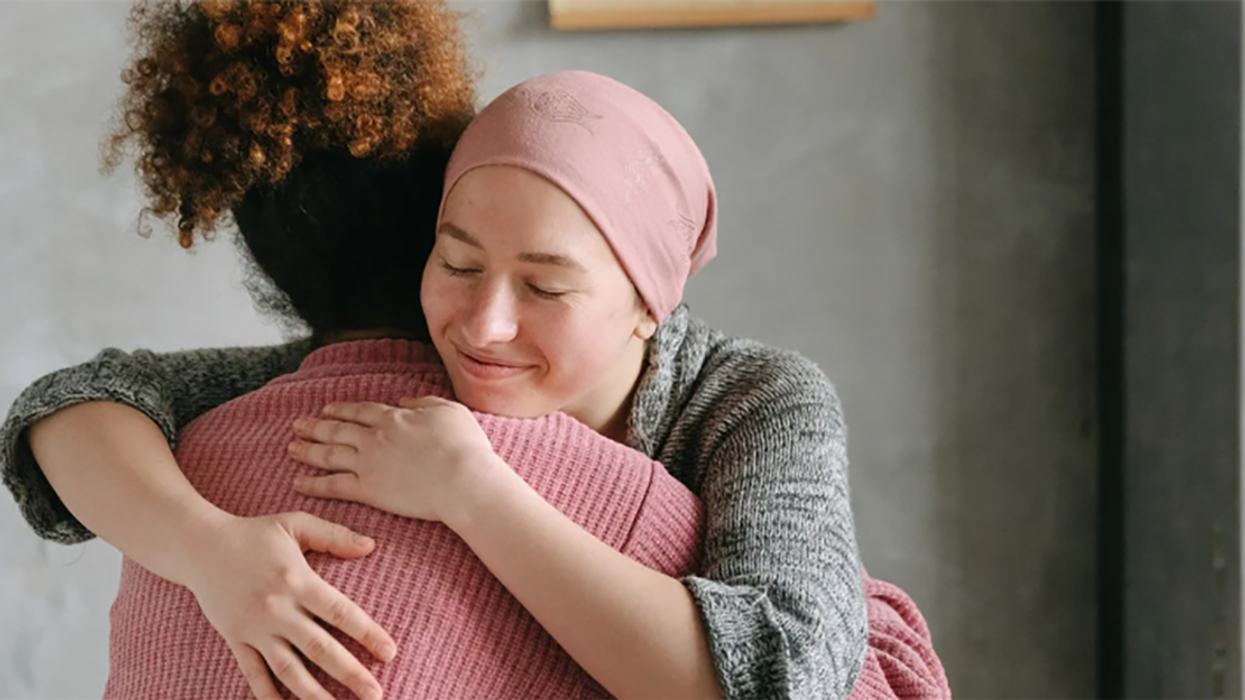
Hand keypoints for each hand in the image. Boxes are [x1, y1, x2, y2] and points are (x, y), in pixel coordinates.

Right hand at [180, 512, 396, 699]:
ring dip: (315, 694)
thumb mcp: (295, 524)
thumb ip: (334, 535)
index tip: (390, 653)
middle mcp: (277, 609)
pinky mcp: (235, 639)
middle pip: (320, 648)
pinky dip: (268, 694)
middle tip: (375, 694)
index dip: (368, 634)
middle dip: (350, 673)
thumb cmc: (253, 533)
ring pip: (289, 669)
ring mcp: (255, 628)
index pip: (340, 613)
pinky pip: (253, 673)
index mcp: (298, 580)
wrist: (198, 546)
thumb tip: (371, 546)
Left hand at [289, 396, 503, 522]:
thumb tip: (405, 399)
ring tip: (291, 448)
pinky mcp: (369, 490)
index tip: (327, 409)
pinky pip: (333, 485)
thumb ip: (424, 402)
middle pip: (337, 430)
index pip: (360, 411)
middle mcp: (375, 438)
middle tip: (297, 425)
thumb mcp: (449, 410)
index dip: (341, 409)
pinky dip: (314, 483)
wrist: (463, 480)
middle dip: (315, 426)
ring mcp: (368, 464)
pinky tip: (299, 481)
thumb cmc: (464, 446)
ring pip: (329, 454)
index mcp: (394, 418)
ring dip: (308, 450)